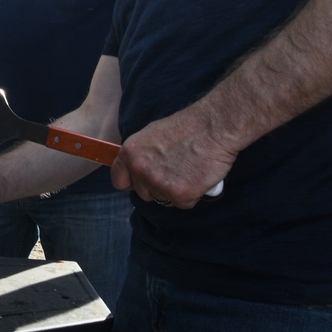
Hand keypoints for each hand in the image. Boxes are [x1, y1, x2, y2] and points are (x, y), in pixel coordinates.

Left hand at [111, 110, 234, 207]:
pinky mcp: (179, 194)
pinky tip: (197, 176)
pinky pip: (183, 203)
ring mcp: (158, 183)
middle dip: (158, 186)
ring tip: (188, 170)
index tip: (143, 181)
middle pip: (143, 193)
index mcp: (129, 153)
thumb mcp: (151, 135)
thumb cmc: (186, 128)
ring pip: (164, 199)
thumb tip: (136, 168)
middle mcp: (139, 169)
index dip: (133, 182)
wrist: (213, 127)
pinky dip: (192, 194)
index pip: (119, 180)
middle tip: (175, 170)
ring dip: (176, 190)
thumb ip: (140, 155)